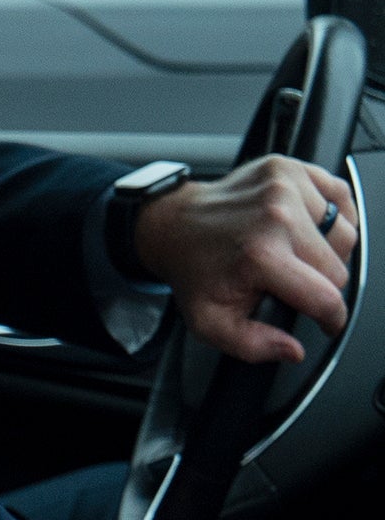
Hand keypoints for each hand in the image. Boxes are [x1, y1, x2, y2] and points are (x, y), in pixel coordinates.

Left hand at [132, 155, 361, 366]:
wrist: (174, 225)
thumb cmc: (195, 270)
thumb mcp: (209, 321)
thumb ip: (251, 346)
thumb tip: (292, 350)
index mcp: (260, 256)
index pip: (325, 297)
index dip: (330, 318)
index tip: (326, 322)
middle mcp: (276, 217)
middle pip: (338, 267)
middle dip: (321, 283)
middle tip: (290, 282)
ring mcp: (285, 187)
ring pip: (345, 234)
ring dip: (327, 250)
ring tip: (293, 253)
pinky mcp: (290, 168)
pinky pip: (341, 199)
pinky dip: (332, 217)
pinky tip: (305, 228)